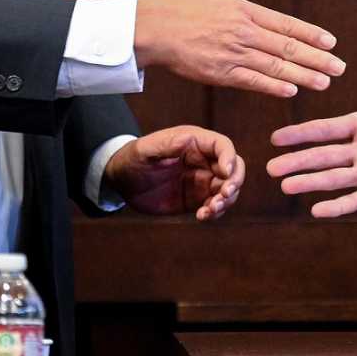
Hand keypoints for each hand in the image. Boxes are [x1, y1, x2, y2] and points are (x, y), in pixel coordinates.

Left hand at [104, 126, 244, 221]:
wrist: (122, 181)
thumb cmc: (132, 159)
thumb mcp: (145, 150)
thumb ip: (166, 145)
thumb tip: (189, 139)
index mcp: (194, 142)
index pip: (223, 146)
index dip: (230, 158)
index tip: (225, 174)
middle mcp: (203, 160)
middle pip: (234, 168)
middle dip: (234, 182)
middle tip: (223, 196)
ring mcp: (202, 180)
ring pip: (228, 189)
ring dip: (225, 201)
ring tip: (208, 210)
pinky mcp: (196, 199)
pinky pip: (215, 206)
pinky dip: (214, 212)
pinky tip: (201, 216)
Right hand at [137, 0, 344, 97]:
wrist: (152, 28)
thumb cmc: (176, 5)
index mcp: (244, 10)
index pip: (286, 23)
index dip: (311, 34)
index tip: (331, 42)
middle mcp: (245, 32)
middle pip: (288, 46)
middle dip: (317, 58)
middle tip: (340, 67)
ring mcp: (234, 53)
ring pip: (276, 66)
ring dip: (304, 75)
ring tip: (326, 82)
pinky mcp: (221, 73)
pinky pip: (253, 81)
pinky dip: (274, 86)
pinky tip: (292, 90)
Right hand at [266, 17, 356, 218]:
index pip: (327, 129)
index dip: (302, 133)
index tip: (276, 137)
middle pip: (323, 155)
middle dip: (297, 160)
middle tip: (269, 166)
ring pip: (333, 179)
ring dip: (310, 182)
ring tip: (285, 186)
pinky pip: (356, 201)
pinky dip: (337, 206)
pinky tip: (317, 211)